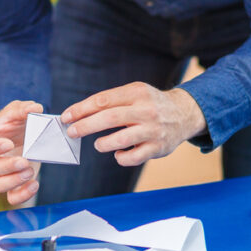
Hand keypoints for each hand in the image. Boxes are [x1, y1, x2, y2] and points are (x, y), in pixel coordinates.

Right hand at [0, 100, 43, 204]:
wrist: (22, 133)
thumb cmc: (13, 121)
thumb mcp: (16, 110)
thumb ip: (23, 108)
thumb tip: (34, 108)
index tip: (8, 144)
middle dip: (8, 166)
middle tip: (24, 161)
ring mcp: (0, 174)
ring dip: (14, 181)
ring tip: (29, 171)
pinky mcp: (13, 184)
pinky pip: (12, 197)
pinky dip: (22, 195)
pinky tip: (34, 184)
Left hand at [61, 83, 206, 166]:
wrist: (184, 113)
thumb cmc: (150, 104)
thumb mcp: (134, 93)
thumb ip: (111, 101)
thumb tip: (79, 115)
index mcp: (136, 93)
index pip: (103, 100)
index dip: (81, 109)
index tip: (66, 117)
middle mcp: (145, 110)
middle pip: (109, 118)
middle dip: (86, 126)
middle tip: (72, 132)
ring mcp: (153, 129)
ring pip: (121, 139)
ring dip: (103, 143)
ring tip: (98, 144)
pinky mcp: (158, 147)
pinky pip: (134, 157)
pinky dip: (121, 157)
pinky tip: (118, 154)